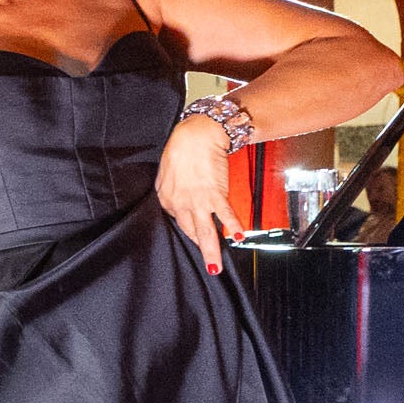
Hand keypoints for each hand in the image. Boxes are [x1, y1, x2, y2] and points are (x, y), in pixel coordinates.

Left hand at [159, 119, 244, 274]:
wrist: (196, 135)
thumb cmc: (182, 150)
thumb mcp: (167, 173)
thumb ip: (171, 190)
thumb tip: (176, 202)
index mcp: (166, 198)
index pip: (178, 221)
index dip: (189, 228)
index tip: (197, 235)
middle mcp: (180, 203)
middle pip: (190, 231)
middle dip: (199, 249)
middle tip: (207, 266)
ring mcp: (198, 200)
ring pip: (205, 231)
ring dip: (211, 251)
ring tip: (215, 267)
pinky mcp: (215, 193)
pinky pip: (225, 213)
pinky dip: (231, 225)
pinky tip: (237, 236)